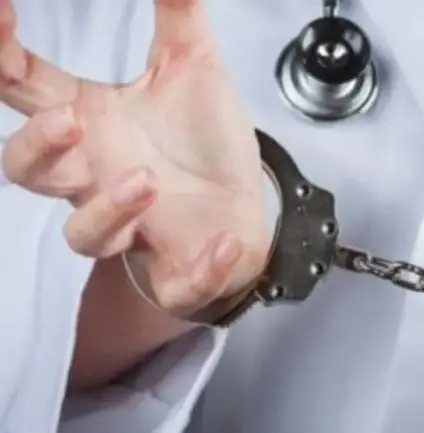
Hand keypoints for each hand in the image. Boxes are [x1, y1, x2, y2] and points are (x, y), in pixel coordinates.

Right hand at [0, 0, 268, 316]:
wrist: (243, 207)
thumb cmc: (204, 144)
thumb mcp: (195, 69)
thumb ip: (177, 14)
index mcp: (96, 123)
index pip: (25, 87)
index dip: (1, 51)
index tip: (3, 10)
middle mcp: (100, 177)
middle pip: (30, 171)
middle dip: (37, 148)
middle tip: (69, 119)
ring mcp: (134, 228)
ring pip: (87, 234)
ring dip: (109, 210)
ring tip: (148, 180)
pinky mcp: (176, 269)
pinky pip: (175, 281)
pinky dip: (197, 269)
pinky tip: (220, 243)